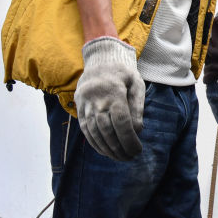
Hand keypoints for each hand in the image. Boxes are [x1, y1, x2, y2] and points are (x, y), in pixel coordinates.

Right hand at [74, 37, 145, 160]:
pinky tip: (105, 151)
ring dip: (107, 149)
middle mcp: (97, 100)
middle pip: (107, 130)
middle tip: (130, 157)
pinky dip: (95, 143)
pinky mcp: (79, 108)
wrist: (100, 59)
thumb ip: (137, 107)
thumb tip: (138, 131)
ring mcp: (86, 105)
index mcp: (114, 92)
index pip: (122, 122)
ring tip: (119, 158)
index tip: (137, 150)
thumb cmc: (123, 72)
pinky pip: (86, 130)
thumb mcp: (137, 84)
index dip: (129, 139)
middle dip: (119, 148)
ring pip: (95, 132)